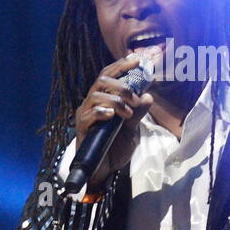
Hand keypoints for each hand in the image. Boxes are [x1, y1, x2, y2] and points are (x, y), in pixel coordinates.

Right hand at [74, 54, 154, 193]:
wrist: (106, 170)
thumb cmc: (116, 147)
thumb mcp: (132, 128)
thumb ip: (139, 112)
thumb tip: (148, 95)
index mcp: (104, 99)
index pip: (109, 75)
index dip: (121, 65)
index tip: (137, 59)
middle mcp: (92, 103)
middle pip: (102, 80)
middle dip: (121, 86)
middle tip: (135, 99)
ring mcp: (85, 115)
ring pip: (96, 95)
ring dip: (116, 101)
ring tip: (128, 114)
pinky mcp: (81, 128)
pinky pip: (88, 114)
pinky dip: (101, 112)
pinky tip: (112, 116)